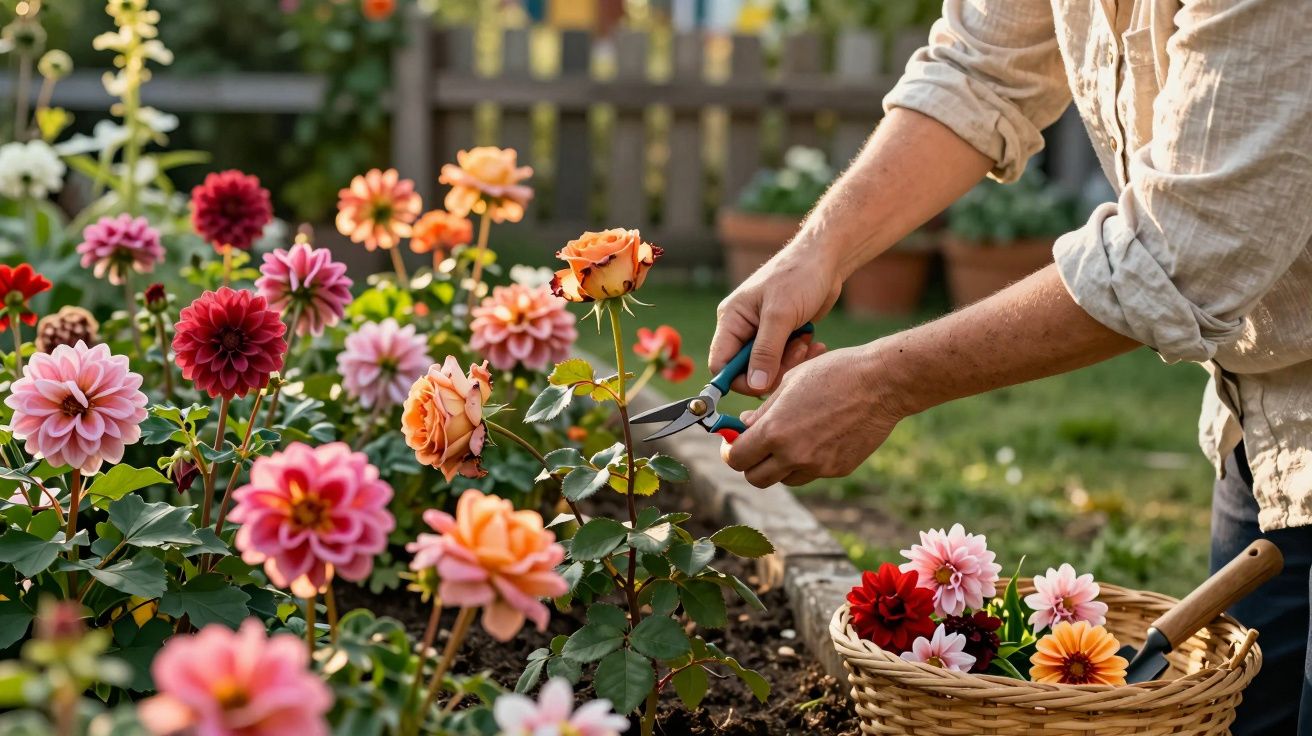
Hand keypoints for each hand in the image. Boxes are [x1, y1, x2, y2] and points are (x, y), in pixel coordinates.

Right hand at [709, 243, 838, 394]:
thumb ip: (766, 352)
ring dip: (790, 362)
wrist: (825, 259)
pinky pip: (785, 359)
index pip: (720, 364)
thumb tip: (755, 385)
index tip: (764, 384)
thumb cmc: (799, 276)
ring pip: (769, 368)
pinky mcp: (782, 335)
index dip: (739, 380)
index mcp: (731, 320)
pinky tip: (814, 343)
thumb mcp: (781, 314)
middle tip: (797, 353)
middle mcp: (743, 328)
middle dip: (773, 370)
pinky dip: (800, 356)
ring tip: (807, 343)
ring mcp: (762, 333)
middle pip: (747, 370)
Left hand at [722, 343, 908, 487]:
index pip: (736, 458)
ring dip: (778, 465)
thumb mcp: (788, 383)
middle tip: (756, 446)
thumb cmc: (832, 373)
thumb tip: (743, 426)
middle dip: (751, 463)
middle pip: (755, 478)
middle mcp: (793, 455)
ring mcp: (818, 466)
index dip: (730, 451)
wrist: (880, 383)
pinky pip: (811, 473)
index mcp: (775, 431)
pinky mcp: (838, 469)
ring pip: (783, 479)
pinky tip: (816, 437)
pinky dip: (805, 462)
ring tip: (788, 439)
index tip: (734, 442)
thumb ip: (762, 412)